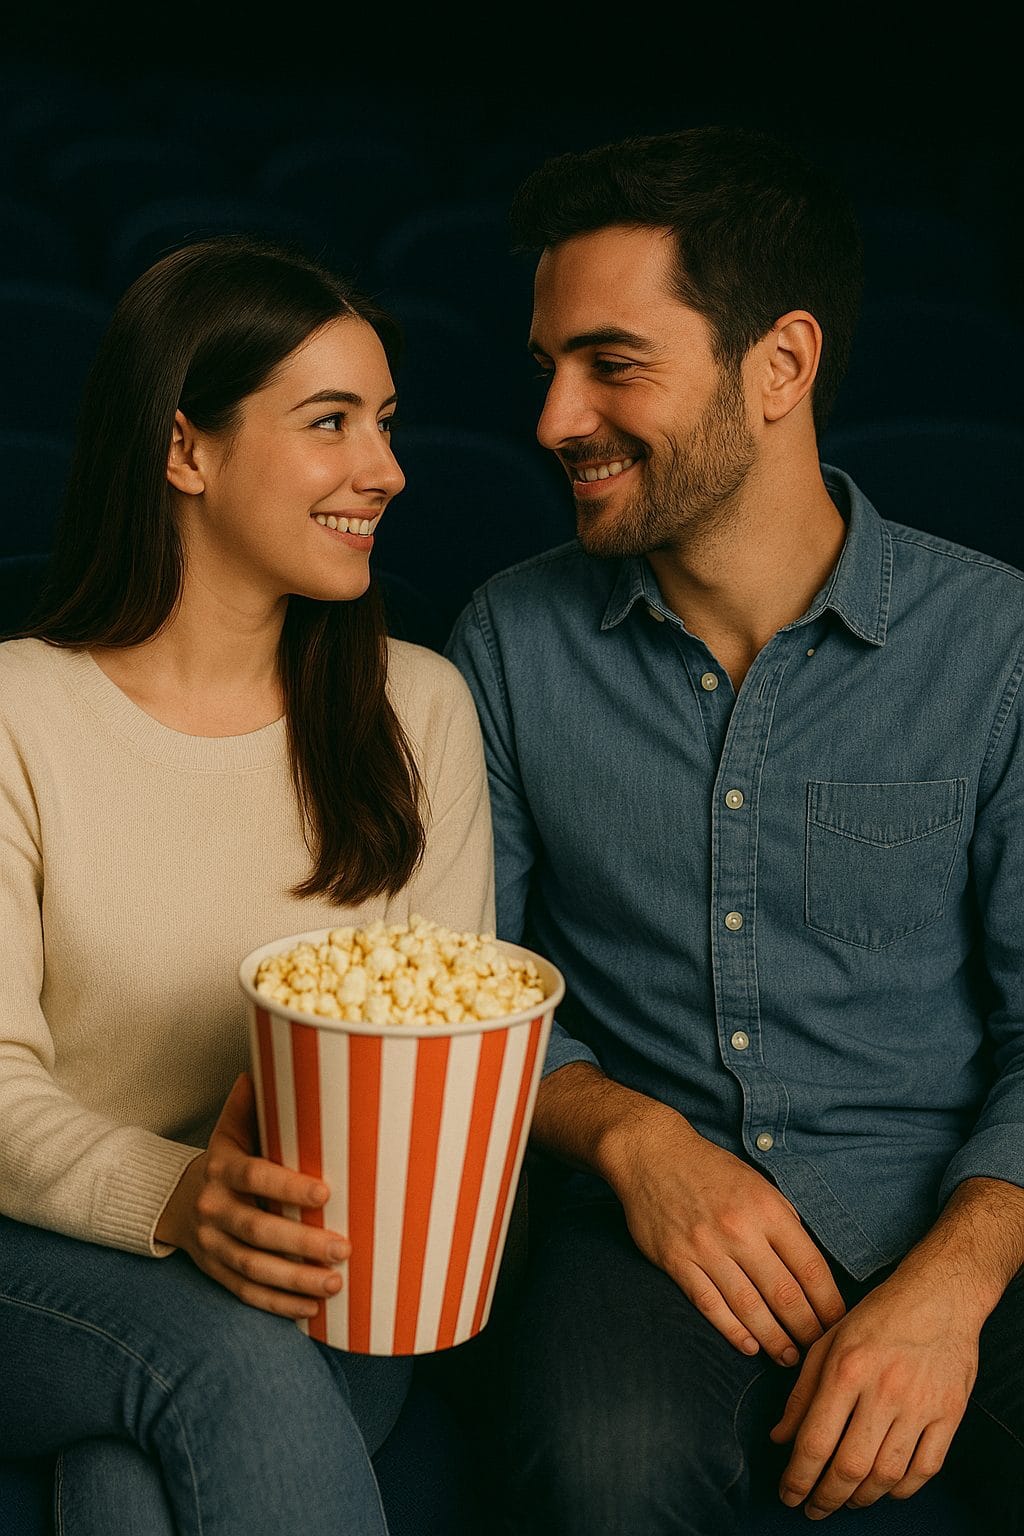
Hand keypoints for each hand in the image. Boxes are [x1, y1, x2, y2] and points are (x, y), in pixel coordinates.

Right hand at [155, 1072, 350, 1318]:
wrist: (174, 1201)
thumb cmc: (224, 1160)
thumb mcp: (230, 1130)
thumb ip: (249, 1104)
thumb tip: (262, 1067)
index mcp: (222, 1168)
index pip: (255, 1177)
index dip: (288, 1188)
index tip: (326, 1194)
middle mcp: (214, 1209)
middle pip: (257, 1231)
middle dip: (302, 1243)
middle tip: (344, 1249)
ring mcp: (212, 1245)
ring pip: (253, 1268)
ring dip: (295, 1279)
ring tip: (335, 1283)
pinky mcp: (216, 1272)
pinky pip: (247, 1293)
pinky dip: (279, 1304)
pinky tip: (311, 1309)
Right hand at [607, 1107, 844, 1364]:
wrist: (653, 1154)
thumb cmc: (711, 1170)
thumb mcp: (759, 1184)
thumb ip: (783, 1222)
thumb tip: (809, 1268)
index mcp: (767, 1209)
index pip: (810, 1268)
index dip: (829, 1303)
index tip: (839, 1323)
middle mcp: (739, 1230)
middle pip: (784, 1294)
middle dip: (806, 1330)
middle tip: (818, 1351)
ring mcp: (706, 1248)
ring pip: (749, 1307)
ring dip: (774, 1339)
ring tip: (789, 1357)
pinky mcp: (677, 1260)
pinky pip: (710, 1304)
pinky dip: (732, 1330)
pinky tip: (749, 1346)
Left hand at [770, 1271, 978, 1516]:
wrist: (939, 1295)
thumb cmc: (878, 1315)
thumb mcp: (828, 1341)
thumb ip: (802, 1392)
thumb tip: (780, 1437)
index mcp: (846, 1369)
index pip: (815, 1440)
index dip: (798, 1477)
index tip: (788, 1495)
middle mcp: (883, 1391)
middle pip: (849, 1466)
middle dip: (826, 1497)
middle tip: (814, 1508)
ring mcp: (919, 1405)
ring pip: (886, 1475)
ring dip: (861, 1498)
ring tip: (845, 1501)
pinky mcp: (948, 1414)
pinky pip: (925, 1469)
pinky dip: (902, 1489)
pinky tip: (884, 1489)